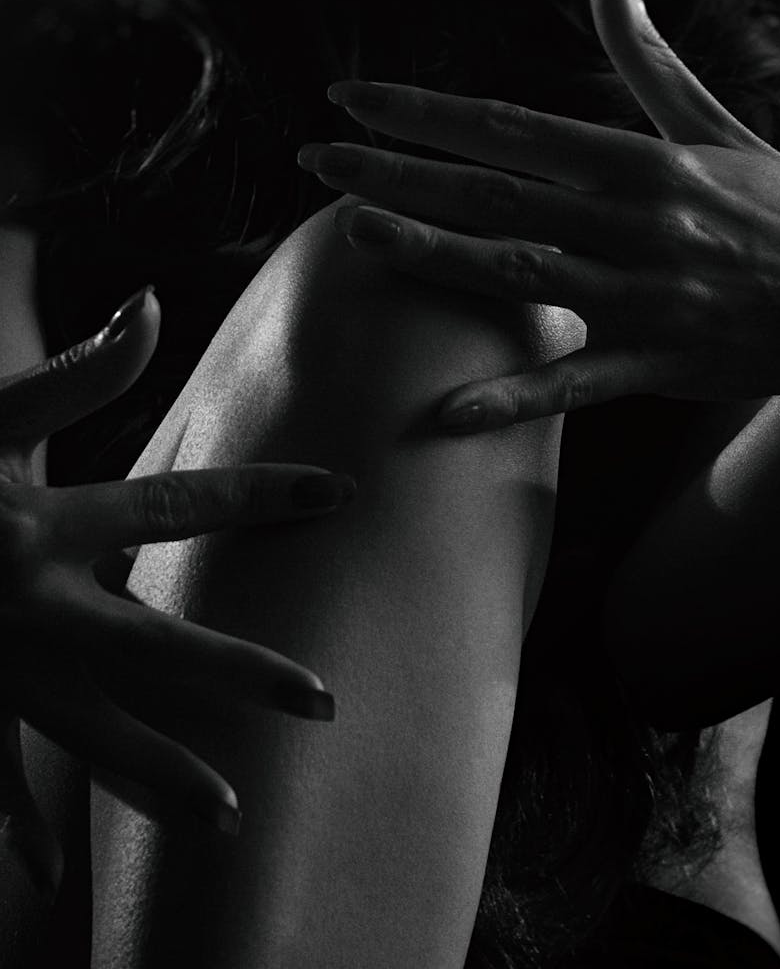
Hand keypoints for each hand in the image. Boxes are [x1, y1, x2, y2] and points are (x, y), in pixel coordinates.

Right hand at [0, 287, 352, 898]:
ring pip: (93, 736)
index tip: (339, 494)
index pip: (182, 506)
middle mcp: (36, 606)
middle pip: (160, 649)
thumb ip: (74, 374)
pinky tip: (50, 882)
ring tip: (229, 816)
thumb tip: (149, 304)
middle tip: (324, 704)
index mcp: (50, 524)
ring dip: (160, 778)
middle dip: (244, 676)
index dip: (264, 494)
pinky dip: (12, 828)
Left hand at [298, 0, 779, 428]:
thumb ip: (645, 52)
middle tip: (317, 161)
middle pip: (492, 193)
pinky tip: (443, 416)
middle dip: (398, 174)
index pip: (508, 129)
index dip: (424, 114)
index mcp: (637, 162)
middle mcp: (629, 222)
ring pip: (517, 274)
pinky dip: (512, 400)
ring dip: (432, 254)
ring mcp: (640, 295)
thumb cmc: (778, 205)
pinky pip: (574, 385)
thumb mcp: (710, 124)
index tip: (351, 101)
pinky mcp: (656, 362)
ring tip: (355, 235)